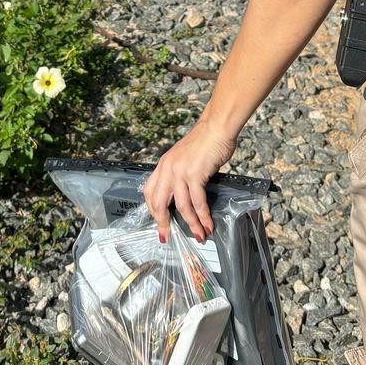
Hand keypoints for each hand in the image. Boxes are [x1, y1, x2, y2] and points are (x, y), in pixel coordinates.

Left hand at [143, 120, 237, 241]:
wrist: (216, 127)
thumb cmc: (205, 142)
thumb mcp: (184, 158)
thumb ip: (180, 175)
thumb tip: (184, 197)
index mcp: (163, 165)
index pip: (149, 192)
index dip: (152, 211)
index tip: (159, 225)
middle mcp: (167, 168)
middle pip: (158, 203)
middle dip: (163, 223)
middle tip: (169, 237)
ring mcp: (180, 171)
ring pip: (180, 206)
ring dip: (191, 224)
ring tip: (199, 235)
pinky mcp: (195, 174)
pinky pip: (197, 202)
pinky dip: (203, 216)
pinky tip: (208, 224)